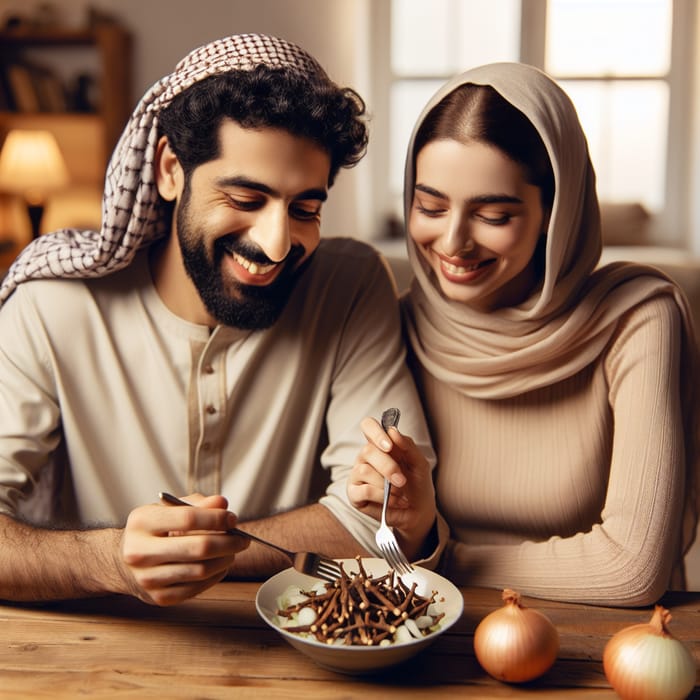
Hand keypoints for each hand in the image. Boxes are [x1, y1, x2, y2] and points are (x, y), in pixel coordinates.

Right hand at [119, 493, 248, 605]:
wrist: (123, 562)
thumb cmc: (152, 530)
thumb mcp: (168, 509)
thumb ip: (196, 503)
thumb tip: (222, 503)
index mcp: (141, 522)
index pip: (188, 518)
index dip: (216, 518)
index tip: (232, 518)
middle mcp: (139, 551)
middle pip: (198, 548)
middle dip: (228, 542)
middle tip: (242, 538)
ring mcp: (148, 578)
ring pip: (201, 570)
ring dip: (225, 559)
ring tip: (233, 550)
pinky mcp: (159, 597)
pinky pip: (197, 587)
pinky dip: (216, 575)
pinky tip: (220, 564)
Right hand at [348, 417, 435, 558]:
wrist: (418, 511)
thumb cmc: (417, 484)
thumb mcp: (419, 463)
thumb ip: (408, 446)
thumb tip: (392, 430)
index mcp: (380, 444)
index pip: (368, 426)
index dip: (375, 431)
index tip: (389, 445)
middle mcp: (365, 457)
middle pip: (367, 450)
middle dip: (388, 467)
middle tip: (402, 481)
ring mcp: (357, 474)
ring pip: (364, 470)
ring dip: (386, 485)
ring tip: (399, 493)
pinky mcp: (354, 494)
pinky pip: (363, 490)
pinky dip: (381, 496)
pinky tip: (392, 501)